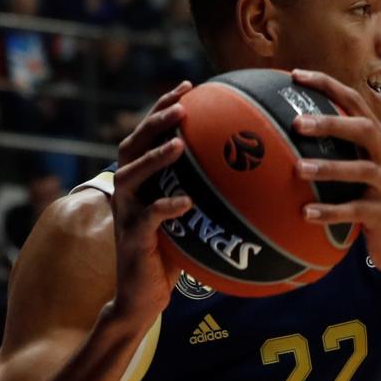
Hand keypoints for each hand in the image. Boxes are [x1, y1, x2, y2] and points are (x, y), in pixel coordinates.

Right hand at [110, 82, 193, 323]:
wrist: (144, 294)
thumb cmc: (174, 251)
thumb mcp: (192, 215)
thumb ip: (208, 190)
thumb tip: (254, 168)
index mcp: (141, 178)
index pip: (149, 133)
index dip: (164, 106)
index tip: (190, 85)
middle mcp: (127, 189)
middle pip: (133, 144)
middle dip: (156, 122)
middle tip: (181, 106)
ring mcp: (126, 212)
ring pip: (133, 175)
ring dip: (156, 157)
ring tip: (179, 144)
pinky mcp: (132, 238)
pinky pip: (148, 218)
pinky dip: (167, 206)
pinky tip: (187, 202)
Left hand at [290, 69, 380, 276]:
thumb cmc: (377, 205)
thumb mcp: (364, 172)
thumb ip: (342, 151)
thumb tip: (295, 132)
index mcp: (379, 142)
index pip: (355, 102)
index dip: (327, 85)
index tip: (296, 74)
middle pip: (362, 129)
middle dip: (330, 122)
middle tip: (297, 122)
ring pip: (360, 169)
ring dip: (328, 167)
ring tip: (298, 168)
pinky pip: (355, 210)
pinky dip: (330, 212)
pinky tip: (305, 213)